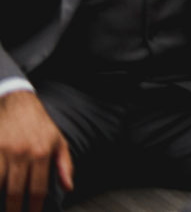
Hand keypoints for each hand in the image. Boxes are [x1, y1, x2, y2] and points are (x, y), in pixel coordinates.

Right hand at [0, 90, 72, 211]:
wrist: (19, 103)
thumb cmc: (40, 126)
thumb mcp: (59, 142)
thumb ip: (64, 165)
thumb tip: (68, 187)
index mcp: (42, 153)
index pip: (38, 189)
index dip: (34, 207)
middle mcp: (23, 154)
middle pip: (16, 191)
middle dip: (14, 210)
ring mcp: (5, 151)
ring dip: (0, 200)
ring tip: (3, 208)